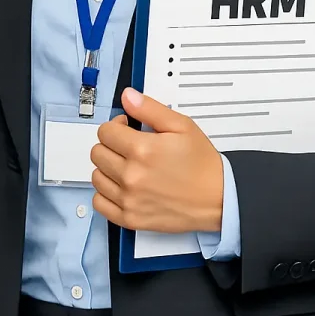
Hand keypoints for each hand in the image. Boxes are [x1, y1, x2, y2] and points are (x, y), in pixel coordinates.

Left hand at [90, 88, 223, 233]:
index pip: (105, 132)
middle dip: (111, 144)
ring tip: (127, 166)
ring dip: (108, 168)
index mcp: (142, 150)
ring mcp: (129, 200)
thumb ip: (150, 109)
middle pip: (97, 153)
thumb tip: (127, 97)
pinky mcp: (130, 219)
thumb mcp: (181, 126)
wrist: (217, 198)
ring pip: (96, 176)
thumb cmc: (201, 164)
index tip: (127, 128)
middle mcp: (131, 176)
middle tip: (129, 146)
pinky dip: (106, 193)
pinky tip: (120, 186)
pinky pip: (100, 203)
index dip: (116, 125)